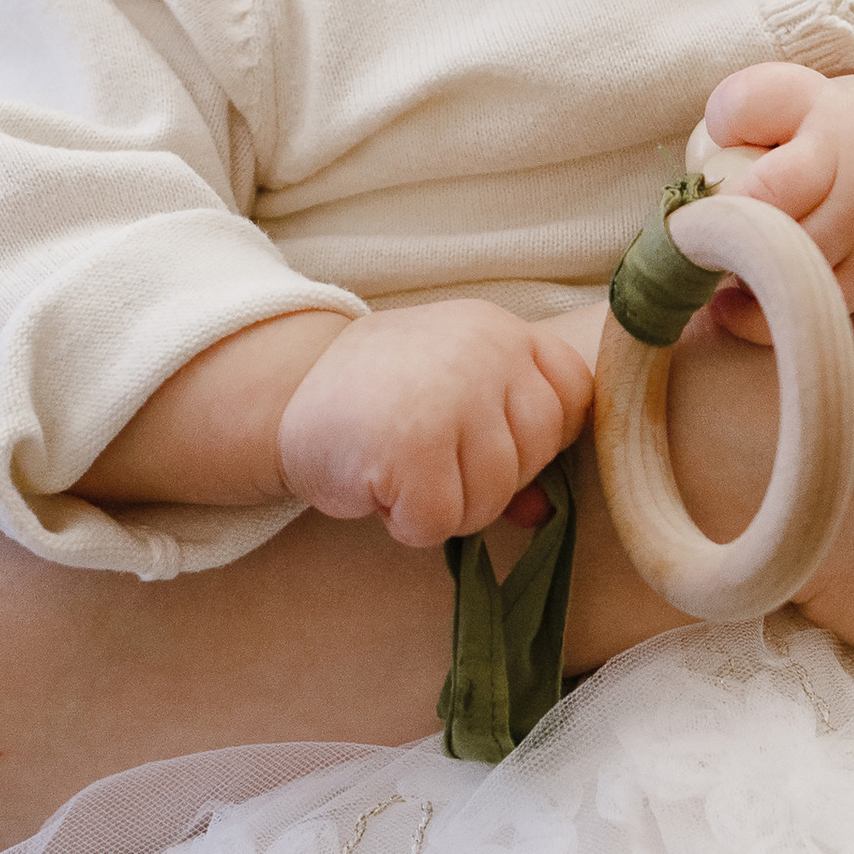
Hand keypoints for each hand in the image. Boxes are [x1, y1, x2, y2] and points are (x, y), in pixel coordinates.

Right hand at [277, 300, 597, 546]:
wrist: (281, 396)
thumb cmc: (379, 403)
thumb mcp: (454, 403)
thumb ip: (508, 444)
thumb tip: (543, 514)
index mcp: (500, 330)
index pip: (573, 394)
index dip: (537, 437)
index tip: (483, 438)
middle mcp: (485, 350)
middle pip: (537, 452)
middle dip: (485, 479)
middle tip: (427, 459)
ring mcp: (452, 394)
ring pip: (494, 494)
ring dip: (445, 507)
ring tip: (400, 470)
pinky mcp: (411, 445)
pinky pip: (442, 521)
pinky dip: (408, 524)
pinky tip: (378, 487)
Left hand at [701, 61, 853, 309]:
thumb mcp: (824, 96)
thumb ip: (759, 109)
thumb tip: (701, 149)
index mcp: (827, 117)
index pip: (755, 106)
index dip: (722, 125)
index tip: (704, 156)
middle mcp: (845, 176)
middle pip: (759, 198)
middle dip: (710, 217)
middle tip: (687, 227)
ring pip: (775, 259)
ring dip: (726, 264)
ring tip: (707, 261)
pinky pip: (795, 309)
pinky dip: (751, 312)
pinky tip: (731, 299)